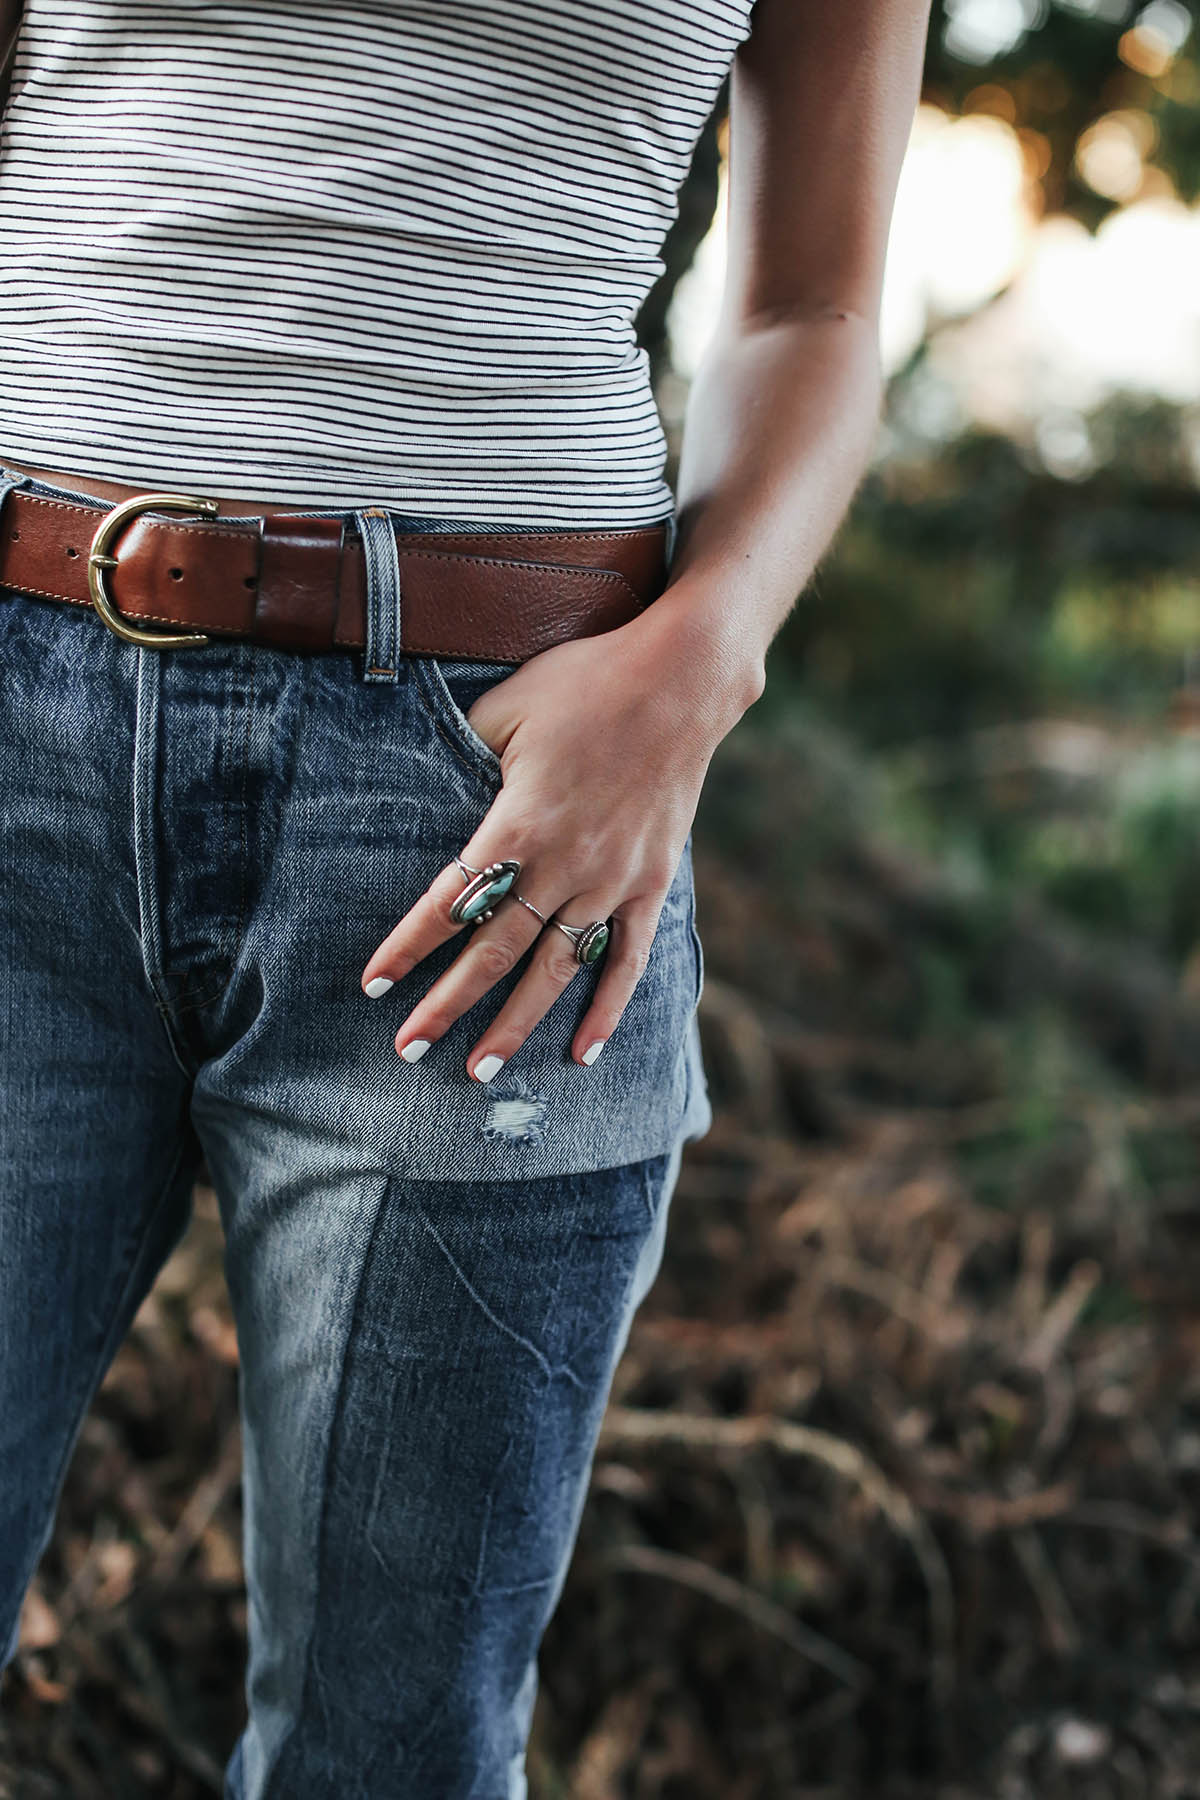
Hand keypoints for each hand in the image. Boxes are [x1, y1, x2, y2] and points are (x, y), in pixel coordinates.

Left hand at [358, 600, 750, 1079]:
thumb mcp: (506, 708)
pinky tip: (581, 1054)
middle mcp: (563, 864)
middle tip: (408, 1049)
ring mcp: (612, 880)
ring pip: (555, 970)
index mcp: (518, 822)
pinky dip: (606, 1010)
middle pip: (494, 952)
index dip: (408, 946)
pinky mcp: (651, 883)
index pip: (450, 900)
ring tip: (480, 1072)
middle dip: (447, 1005)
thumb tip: (426, 779)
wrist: (680, 680)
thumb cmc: (584, 683)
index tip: (374, 984)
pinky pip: (626, 959)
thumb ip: (464, 753)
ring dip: (515, 1024)